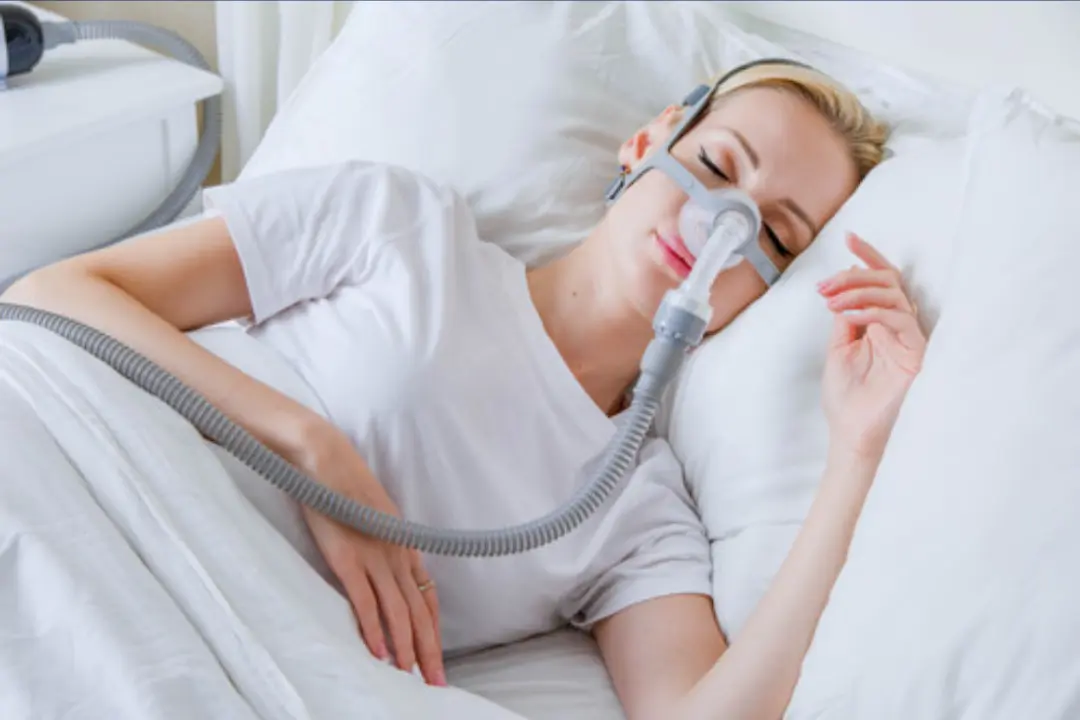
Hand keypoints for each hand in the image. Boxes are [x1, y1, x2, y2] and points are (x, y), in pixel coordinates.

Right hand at [294, 422, 445, 685]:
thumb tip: (385, 569)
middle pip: (418, 610)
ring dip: (407, 648)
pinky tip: (378, 653)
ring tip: (412, 677)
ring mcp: (373, 556)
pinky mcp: (347, 559)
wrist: (324, 459)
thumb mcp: (374, 516)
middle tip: (436, 682)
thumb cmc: (345, 485)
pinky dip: (374, 630)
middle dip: (429, 649)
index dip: (433, 629)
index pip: (427, 595)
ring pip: (398, 612)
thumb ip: (383, 543)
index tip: (437, 655)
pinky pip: (366, 602)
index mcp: (404, 543)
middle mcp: (396, 553)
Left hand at [816, 233, 926, 460]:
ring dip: (858, 291)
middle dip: (854, 276)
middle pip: (888, 282)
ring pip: (894, 296)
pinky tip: (846, 314)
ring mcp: (910, 340)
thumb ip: (845, 315)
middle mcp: (898, 328)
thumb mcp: (838, 348)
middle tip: (825, 287)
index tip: (849, 238)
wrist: (852, 434)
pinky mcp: (917, 354)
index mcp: (880, 325)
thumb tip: (846, 279)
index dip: (868, 257)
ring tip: (831, 300)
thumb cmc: (846, 399)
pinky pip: (899, 319)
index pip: (881, 282)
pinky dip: (871, 311)